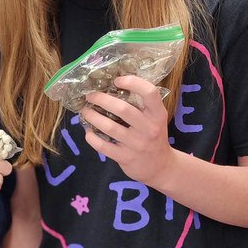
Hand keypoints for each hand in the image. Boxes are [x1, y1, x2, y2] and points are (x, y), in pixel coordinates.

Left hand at [80, 74, 175, 188]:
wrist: (161, 167)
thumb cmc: (154, 137)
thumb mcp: (156, 119)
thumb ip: (142, 105)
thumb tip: (114, 85)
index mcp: (158, 114)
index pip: (149, 92)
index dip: (132, 82)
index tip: (117, 80)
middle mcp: (149, 128)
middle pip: (122, 109)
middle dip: (102, 99)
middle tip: (90, 96)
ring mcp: (137, 145)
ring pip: (109, 127)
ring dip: (93, 117)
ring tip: (85, 111)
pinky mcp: (126, 158)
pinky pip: (103, 146)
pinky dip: (92, 137)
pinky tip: (89, 132)